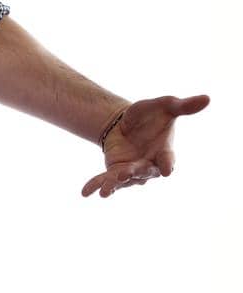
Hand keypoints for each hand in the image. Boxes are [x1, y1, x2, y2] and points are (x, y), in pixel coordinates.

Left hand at [80, 93, 209, 198]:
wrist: (127, 122)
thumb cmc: (151, 115)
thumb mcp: (165, 106)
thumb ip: (183, 106)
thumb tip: (208, 98)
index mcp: (164, 151)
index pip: (167, 159)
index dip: (167, 165)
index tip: (166, 171)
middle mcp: (148, 165)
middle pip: (142, 172)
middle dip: (134, 173)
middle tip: (125, 174)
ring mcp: (131, 171)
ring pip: (123, 180)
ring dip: (114, 184)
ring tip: (105, 192)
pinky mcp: (114, 172)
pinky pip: (104, 180)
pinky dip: (95, 186)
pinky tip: (85, 193)